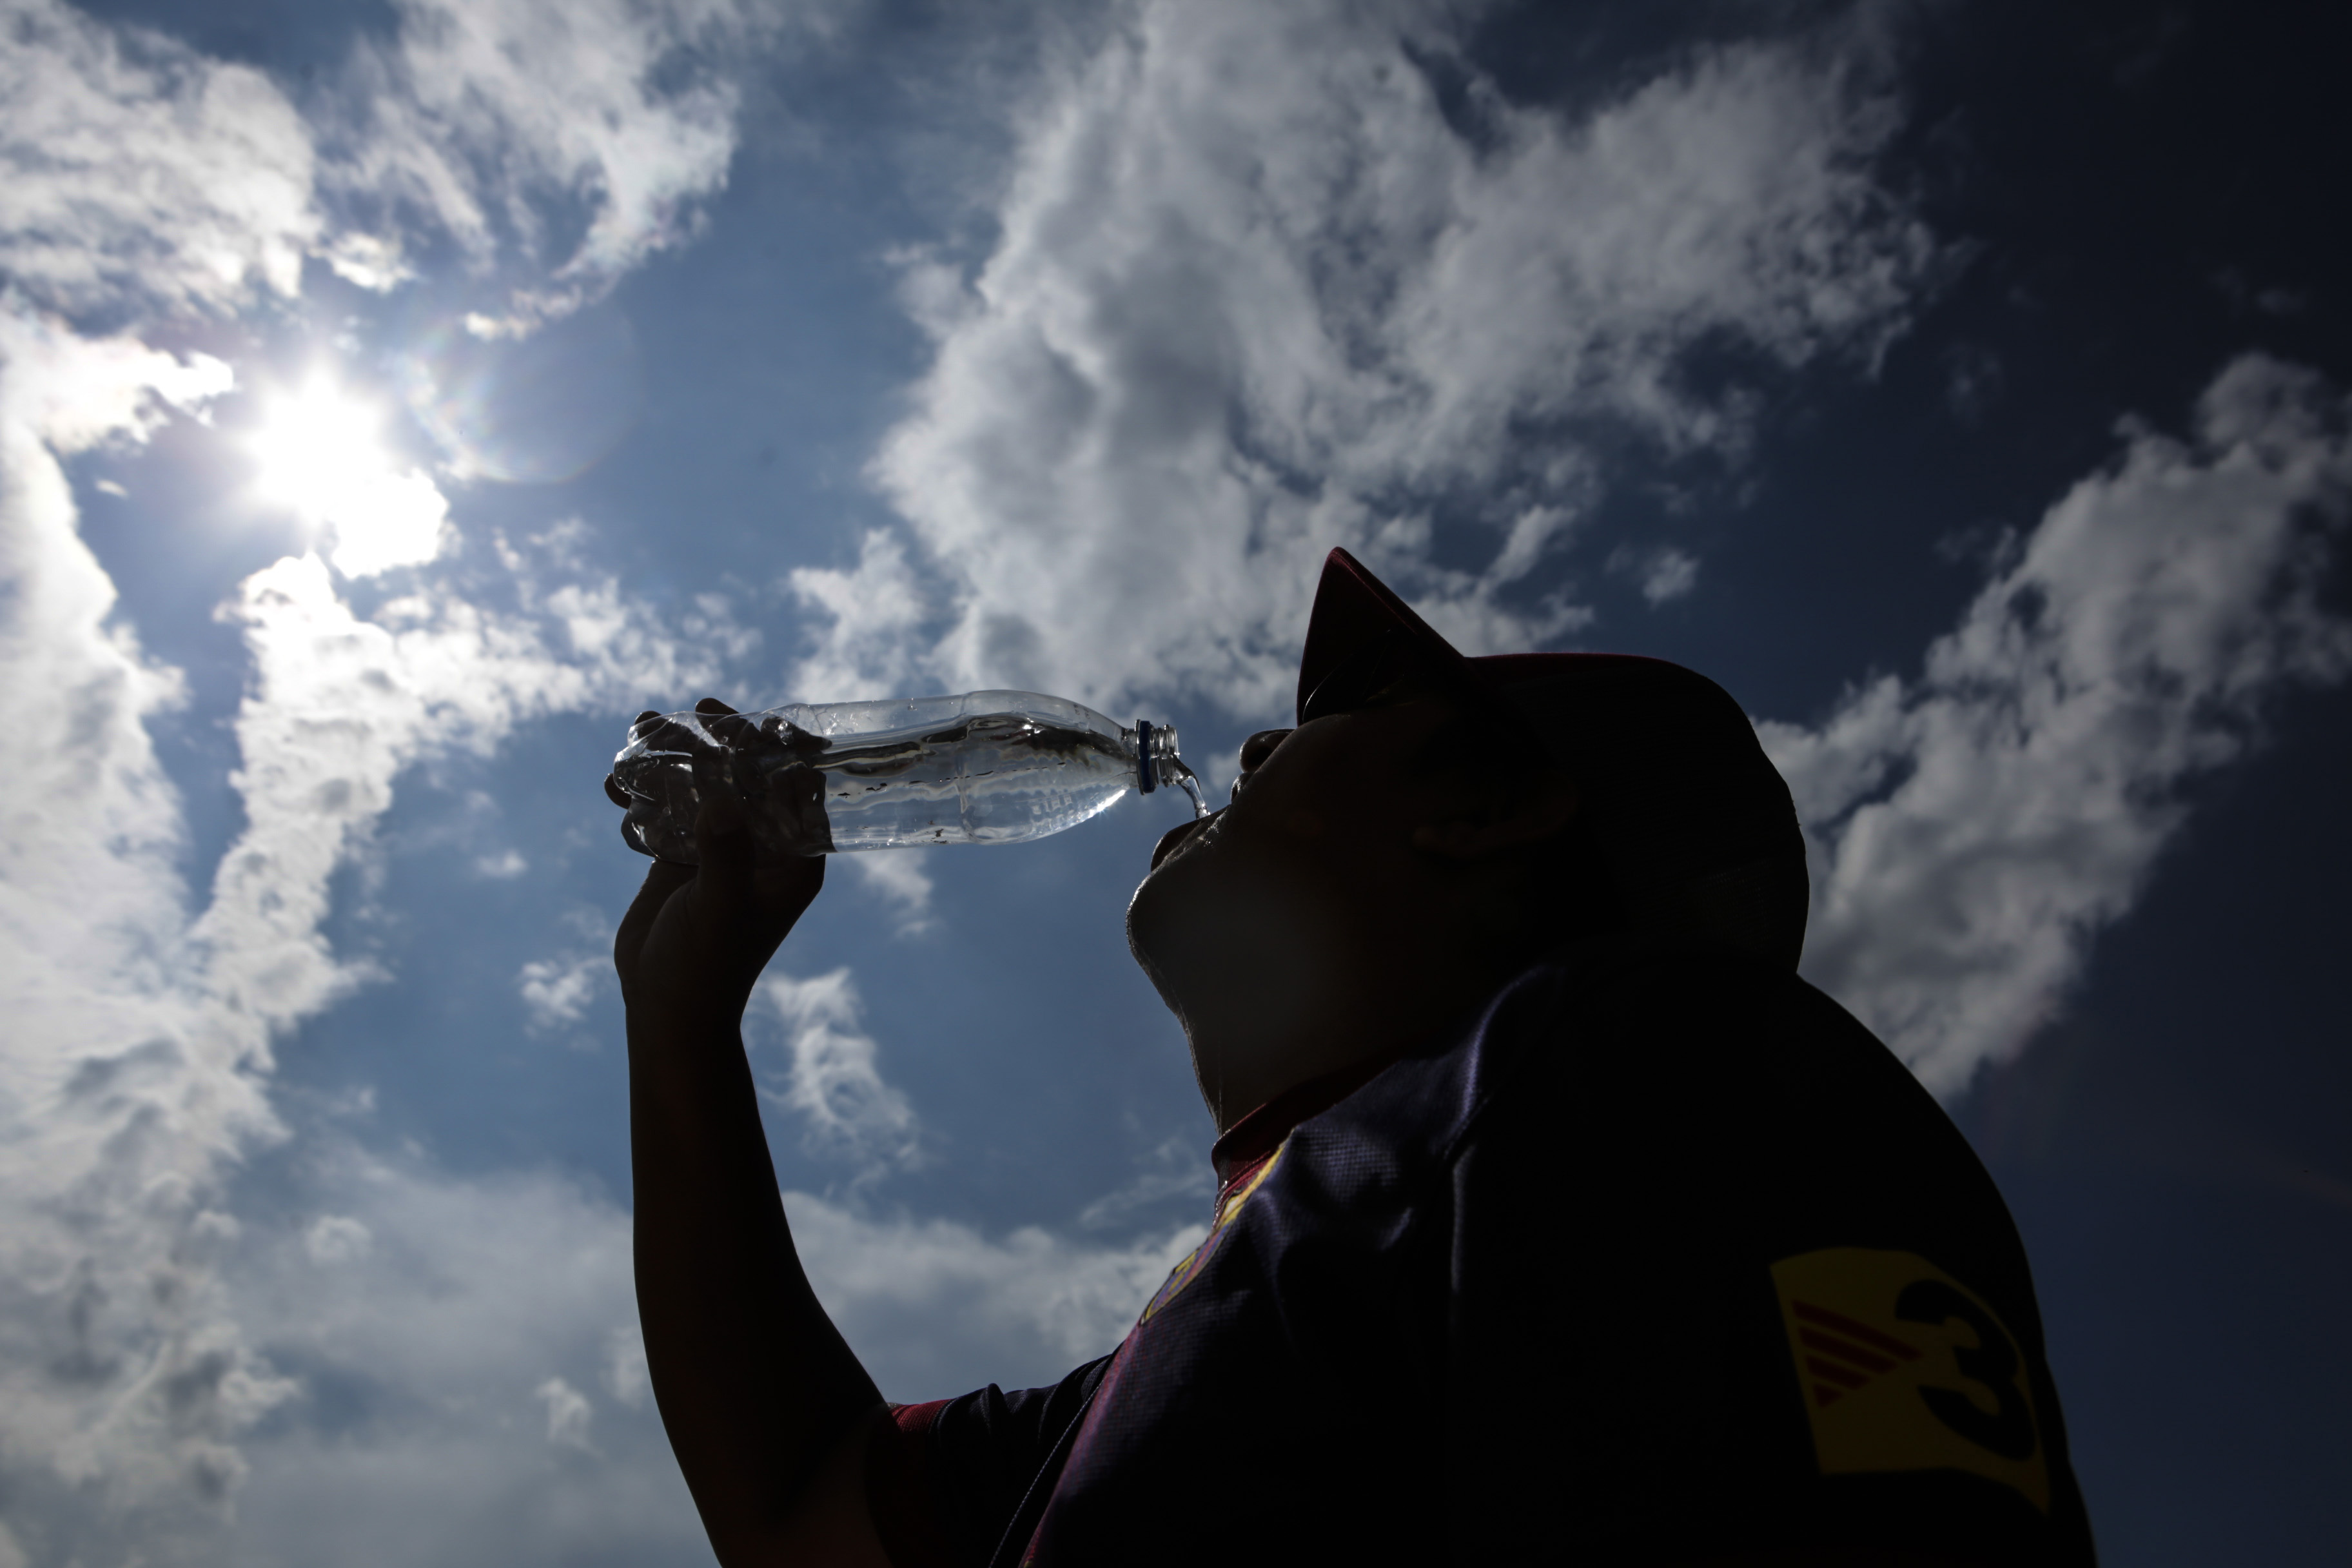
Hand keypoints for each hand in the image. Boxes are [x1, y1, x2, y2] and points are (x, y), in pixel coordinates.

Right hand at [613, 699, 825, 1032]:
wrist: (665, 1011)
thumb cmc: (706, 969)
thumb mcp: (718, 910)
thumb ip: (723, 855)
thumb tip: (724, 799)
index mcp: (795, 857)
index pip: (798, 785)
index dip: (777, 746)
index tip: (743, 720)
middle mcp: (764, 846)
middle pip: (748, 774)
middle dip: (719, 740)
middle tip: (692, 714)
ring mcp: (722, 848)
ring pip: (704, 786)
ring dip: (674, 757)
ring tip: (640, 731)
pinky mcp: (683, 857)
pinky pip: (668, 810)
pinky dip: (643, 792)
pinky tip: (614, 783)